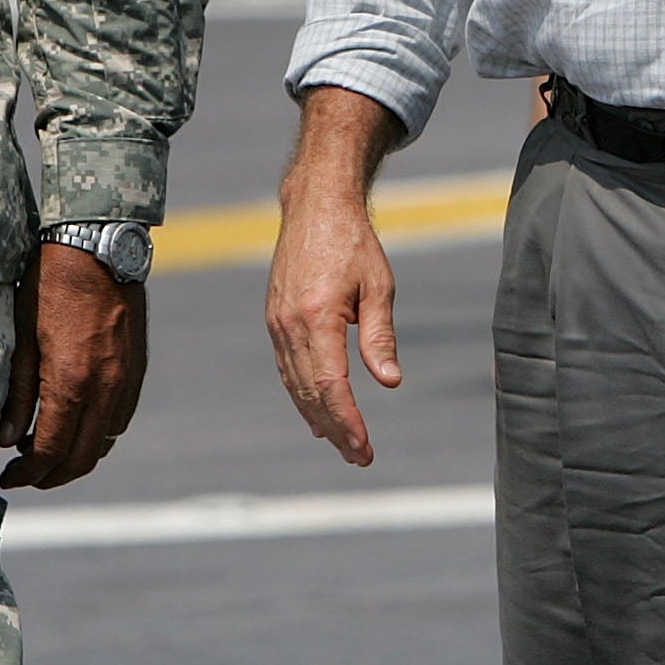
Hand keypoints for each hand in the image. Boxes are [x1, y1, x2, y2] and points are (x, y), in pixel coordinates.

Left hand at [0, 242, 146, 489]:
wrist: (98, 246)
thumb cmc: (50, 286)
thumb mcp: (21, 337)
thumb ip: (17, 393)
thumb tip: (8, 440)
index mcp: (71, 382)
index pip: (51, 450)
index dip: (28, 473)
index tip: (8, 477)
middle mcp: (106, 388)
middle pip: (82, 457)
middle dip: (52, 475)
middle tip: (26, 474)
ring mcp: (127, 380)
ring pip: (105, 442)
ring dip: (76, 456)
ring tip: (47, 450)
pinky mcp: (137, 368)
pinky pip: (120, 418)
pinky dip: (97, 434)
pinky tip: (76, 423)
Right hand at [265, 171, 399, 466]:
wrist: (315, 206)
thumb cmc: (354, 243)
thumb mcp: (378, 286)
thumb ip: (380, 336)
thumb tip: (389, 382)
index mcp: (317, 316)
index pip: (331, 385)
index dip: (348, 422)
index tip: (364, 448)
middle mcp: (289, 325)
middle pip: (310, 393)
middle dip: (336, 429)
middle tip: (359, 457)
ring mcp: (277, 323)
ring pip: (295, 385)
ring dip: (317, 418)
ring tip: (343, 445)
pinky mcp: (274, 320)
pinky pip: (287, 368)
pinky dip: (302, 395)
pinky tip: (317, 414)